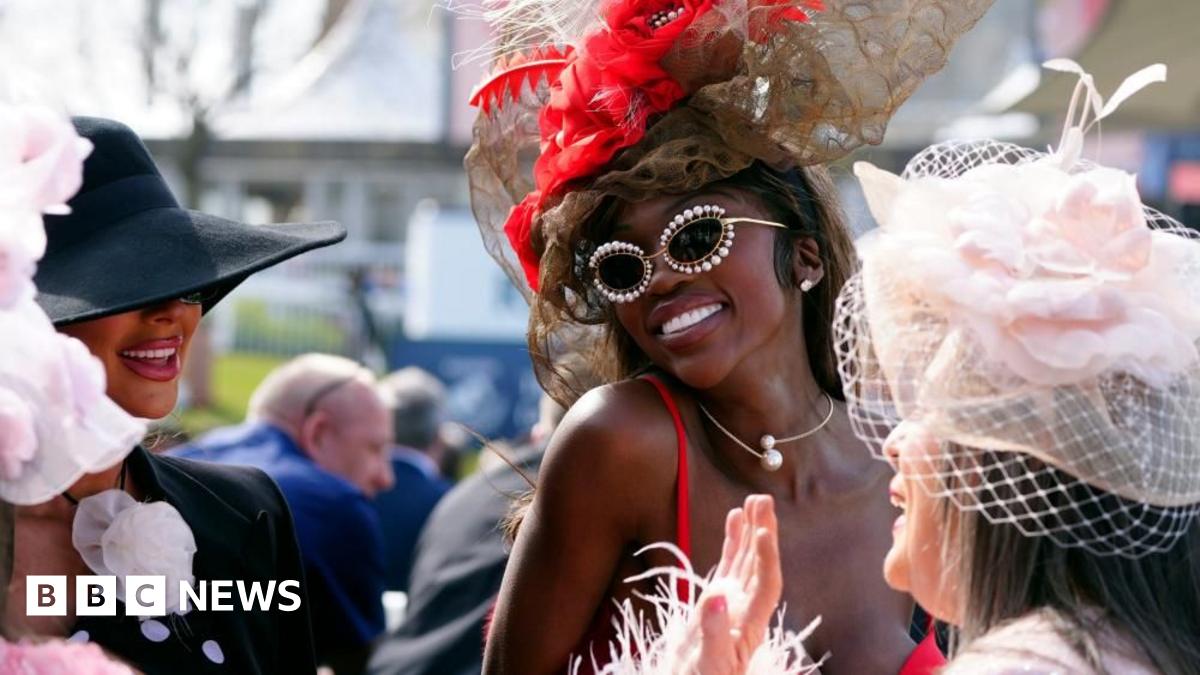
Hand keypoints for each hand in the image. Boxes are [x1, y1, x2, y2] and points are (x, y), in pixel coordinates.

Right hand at [679, 495, 782, 674]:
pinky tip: (734, 520)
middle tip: (763, 501)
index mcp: (748, 624)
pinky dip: (732, 542)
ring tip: (753, 502)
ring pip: (746, 560)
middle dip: (763, 532)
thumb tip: (716, 597)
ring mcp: (732, 602)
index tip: (762, 532)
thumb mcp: (709, 665)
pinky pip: (729, 564)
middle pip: (760, 565)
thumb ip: (713, 633)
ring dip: (751, 531)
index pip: (766, 584)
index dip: (767, 558)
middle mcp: (745, 608)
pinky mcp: (717, 600)